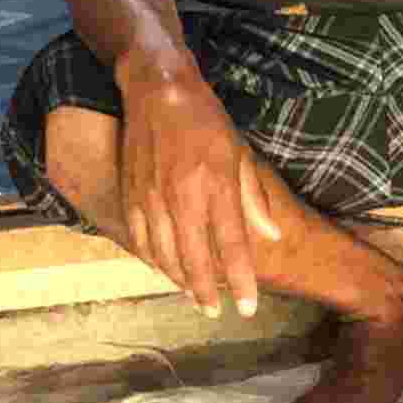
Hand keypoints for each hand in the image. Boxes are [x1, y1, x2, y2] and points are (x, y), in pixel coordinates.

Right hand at [116, 65, 281, 318]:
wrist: (157, 90)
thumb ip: (254, 197)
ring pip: (165, 255)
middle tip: (216, 312)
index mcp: (215, 184)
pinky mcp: (131, 193)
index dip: (241, 280)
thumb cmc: (206, 119)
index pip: (231, 244)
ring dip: (180, 281)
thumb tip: (271, 237)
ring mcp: (152, 197)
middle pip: (195, 258)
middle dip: (207, 291)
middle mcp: (183, 195)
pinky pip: (140, 239)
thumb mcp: (239, 151)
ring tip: (194, 299)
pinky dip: (153, 261)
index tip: (248, 307)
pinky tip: (164, 272)